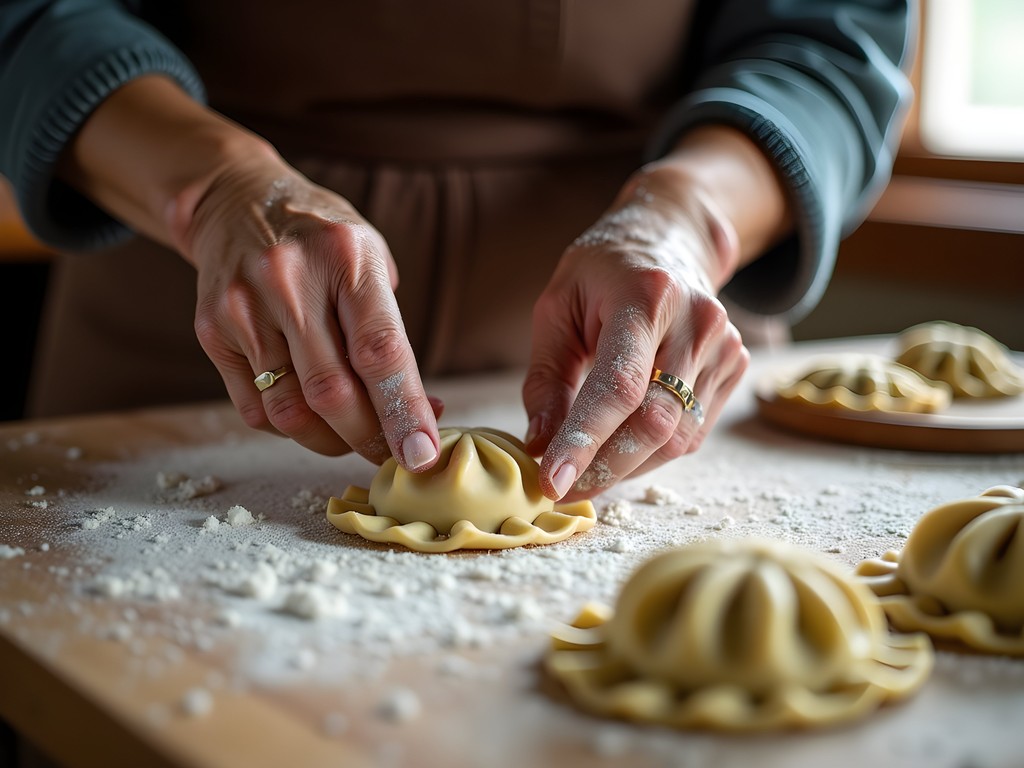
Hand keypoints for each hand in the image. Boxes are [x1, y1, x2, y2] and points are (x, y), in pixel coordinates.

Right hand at [181, 152, 440, 467]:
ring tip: (351, 435)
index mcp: (345, 257)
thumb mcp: (371, 259)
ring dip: (329, 441)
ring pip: (289, 410)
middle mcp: (289, 280)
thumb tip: (424, 412)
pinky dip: (290, 427)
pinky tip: (309, 414)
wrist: (236, 202)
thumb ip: (390, 332)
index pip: (379, 351)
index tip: (422, 455)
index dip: (404, 411)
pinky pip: (255, 408)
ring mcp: (243, 306)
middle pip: (332, 392)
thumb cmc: (323, 241)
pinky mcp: (211, 330)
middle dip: (368, 437)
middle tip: (391, 452)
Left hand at [523, 163, 749, 500]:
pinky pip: (693, 432)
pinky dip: (652, 451)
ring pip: (676, 438)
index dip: (585, 441)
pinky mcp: (735, 366)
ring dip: (627, 466)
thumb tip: (539, 444)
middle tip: (563, 490)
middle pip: (655, 422)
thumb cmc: (601, 273)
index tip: (552, 482)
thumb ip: (546, 378)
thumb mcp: (556, 307)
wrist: (669, 238)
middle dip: (604, 468)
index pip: (618, 386)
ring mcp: (724, 345)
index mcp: (645, 297)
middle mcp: (697, 321)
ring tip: (587, 470)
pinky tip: (624, 443)